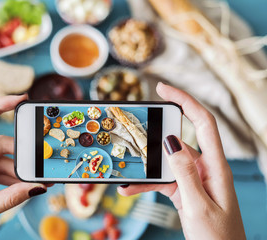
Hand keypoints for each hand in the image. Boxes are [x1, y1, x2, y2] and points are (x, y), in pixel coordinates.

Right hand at [118, 83, 245, 239]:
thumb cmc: (217, 237)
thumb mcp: (199, 206)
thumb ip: (185, 173)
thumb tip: (172, 141)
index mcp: (216, 167)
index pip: (202, 123)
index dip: (184, 101)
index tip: (162, 88)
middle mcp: (205, 168)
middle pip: (179, 139)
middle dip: (155, 134)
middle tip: (133, 129)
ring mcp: (193, 178)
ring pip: (165, 163)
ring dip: (145, 168)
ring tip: (126, 173)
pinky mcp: (183, 189)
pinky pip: (162, 179)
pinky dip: (146, 183)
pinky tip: (130, 188)